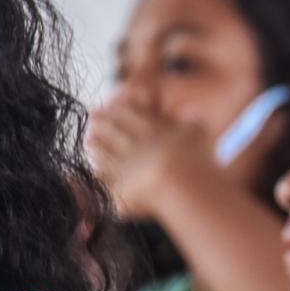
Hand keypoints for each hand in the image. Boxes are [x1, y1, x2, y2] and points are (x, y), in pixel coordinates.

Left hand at [86, 99, 214, 218]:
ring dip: (97, 146)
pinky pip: (105, 179)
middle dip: (103, 122)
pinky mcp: (120, 187)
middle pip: (114, 130)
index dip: (119, 110)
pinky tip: (94, 172)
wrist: (178, 184)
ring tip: (89, 141)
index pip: (132, 116)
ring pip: (106, 152)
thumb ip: (194, 121)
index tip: (109, 103)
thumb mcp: (200, 135)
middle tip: (91, 115)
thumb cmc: (195, 159)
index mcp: (153, 131)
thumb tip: (192, 109)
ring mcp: (125, 166)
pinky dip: (99, 174)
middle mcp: (135, 145)